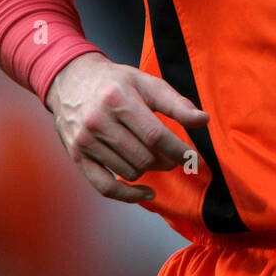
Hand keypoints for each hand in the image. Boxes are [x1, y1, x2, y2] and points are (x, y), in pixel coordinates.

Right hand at [45, 51, 209, 202]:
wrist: (71, 80)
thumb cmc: (115, 82)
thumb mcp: (147, 82)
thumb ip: (176, 103)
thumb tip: (203, 120)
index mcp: (117, 98)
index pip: (155, 135)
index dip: (178, 150)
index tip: (192, 156)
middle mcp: (98, 121)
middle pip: (144, 157)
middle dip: (166, 160)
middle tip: (174, 155)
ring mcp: (85, 141)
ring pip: (130, 172)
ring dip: (149, 169)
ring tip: (154, 156)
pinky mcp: (77, 157)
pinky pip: (106, 187)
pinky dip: (129, 196)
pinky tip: (147, 192)